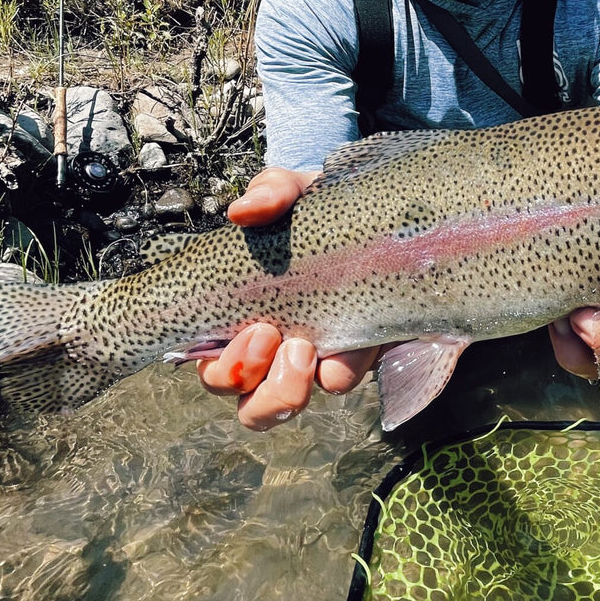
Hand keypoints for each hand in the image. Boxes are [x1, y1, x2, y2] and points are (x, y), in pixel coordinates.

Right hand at [196, 167, 379, 430]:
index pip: (212, 364)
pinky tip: (352, 350)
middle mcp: (271, 349)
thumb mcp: (296, 192)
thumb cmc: (322, 210)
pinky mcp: (352, 360)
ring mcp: (311, 360)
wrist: (387, 218)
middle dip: (251, 380)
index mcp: (242, 315)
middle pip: (242, 400)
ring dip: (284, 392)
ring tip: (307, 351)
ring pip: (276, 408)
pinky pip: (336, 384)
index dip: (223, 367)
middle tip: (272, 336)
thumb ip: (271, 193)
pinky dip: (340, 371)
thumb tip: (243, 211)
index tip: (255, 330)